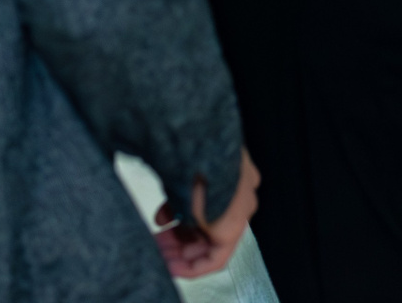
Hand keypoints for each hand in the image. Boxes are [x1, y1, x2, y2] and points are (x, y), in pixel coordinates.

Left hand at [153, 148, 257, 278]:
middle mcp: (242, 205)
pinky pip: (210, 196)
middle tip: (158, 247)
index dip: (190, 269)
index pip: (216, 260)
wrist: (204, 133)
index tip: (168, 267)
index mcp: (235, 222)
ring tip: (158, 227)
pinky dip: (188, 206)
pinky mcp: (230, 167)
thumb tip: (179, 240)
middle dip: (181, 246)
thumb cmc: (198, 174)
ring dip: (181, 226)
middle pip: (211, 237)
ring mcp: (238, 185)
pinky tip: (166, 208)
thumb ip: (187, 232)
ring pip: (208, 216)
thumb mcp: (189, 212)